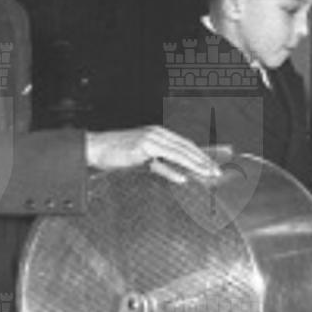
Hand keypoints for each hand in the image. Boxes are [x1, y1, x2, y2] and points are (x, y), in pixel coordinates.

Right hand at [86, 126, 222, 181]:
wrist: (93, 148)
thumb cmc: (116, 154)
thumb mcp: (144, 159)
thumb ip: (162, 165)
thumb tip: (181, 176)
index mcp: (158, 134)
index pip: (185, 144)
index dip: (201, 155)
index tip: (213, 165)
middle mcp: (157, 133)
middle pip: (186, 147)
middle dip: (203, 160)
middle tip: (217, 171)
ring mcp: (149, 139)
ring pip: (178, 152)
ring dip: (195, 164)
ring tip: (207, 173)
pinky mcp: (141, 147)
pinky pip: (161, 160)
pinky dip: (172, 170)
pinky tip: (183, 178)